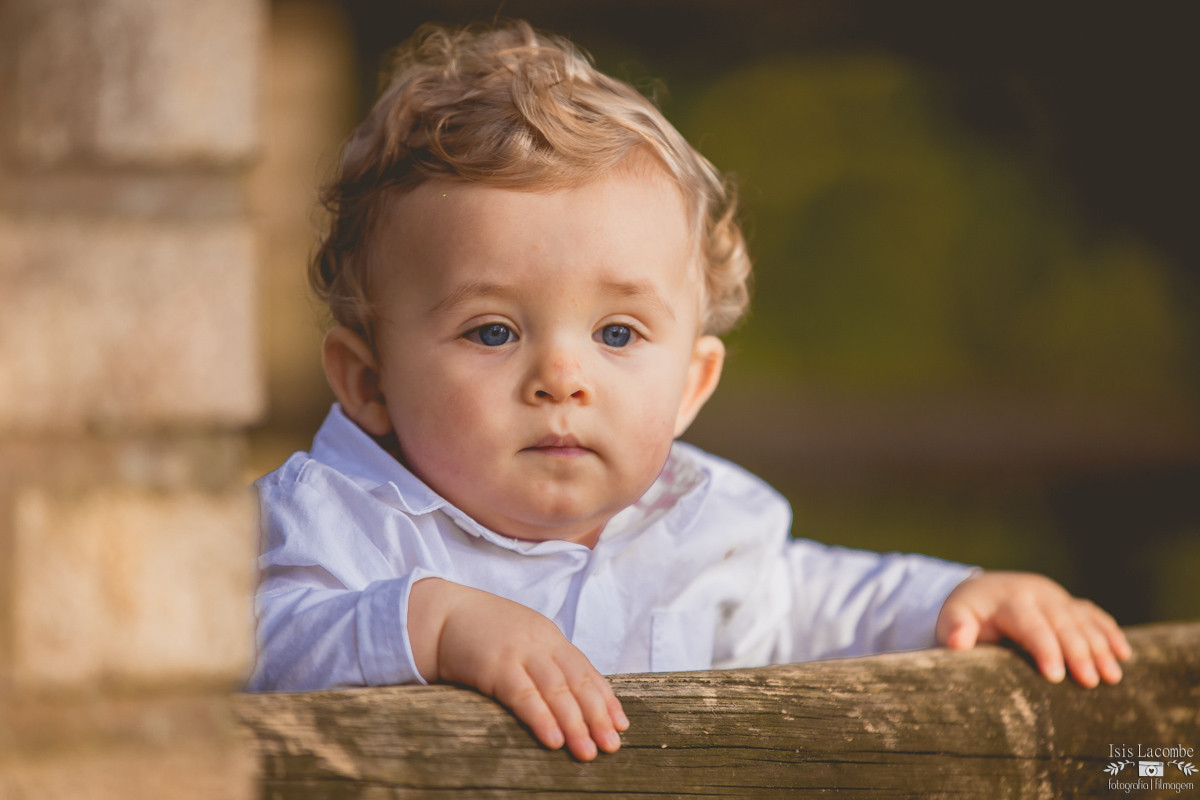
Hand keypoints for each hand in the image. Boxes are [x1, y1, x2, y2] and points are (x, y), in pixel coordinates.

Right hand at [408, 578, 628, 760]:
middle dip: (597, 715)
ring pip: (556, 691)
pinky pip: (523, 696)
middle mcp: (540, 643)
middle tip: (612, 745)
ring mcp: (519, 653)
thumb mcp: (521, 639)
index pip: (585, 670)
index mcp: (550, 637)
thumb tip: (569, 699)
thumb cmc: (483, 633)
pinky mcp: (494, 666)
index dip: (605, 698)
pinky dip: (541, 717)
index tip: (621, 724)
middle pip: (577, 682)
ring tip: (588, 750)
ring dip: (575, 723)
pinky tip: (553, 738)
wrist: (442, 615)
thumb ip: (544, 661)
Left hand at [936, 571, 1131, 686]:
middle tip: (1091, 682)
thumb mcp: (952, 617)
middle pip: (1062, 623)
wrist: (980, 590)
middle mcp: (1036, 594)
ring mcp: (1056, 596)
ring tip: (1112, 676)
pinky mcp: (1068, 602)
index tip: (1056, 676)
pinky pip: (1093, 615)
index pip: (1030, 625)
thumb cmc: (966, 614)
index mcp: (1009, 600)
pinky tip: (1123, 653)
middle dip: (1078, 652)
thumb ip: (954, 628)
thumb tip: (956, 642)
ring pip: (1082, 620)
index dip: (1044, 649)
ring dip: (1100, 647)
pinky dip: (1109, 632)